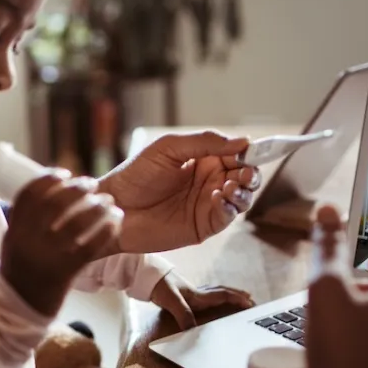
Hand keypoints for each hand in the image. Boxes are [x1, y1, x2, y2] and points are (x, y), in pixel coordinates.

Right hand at [0, 173, 121, 316]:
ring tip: (109, 203)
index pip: (30, 193)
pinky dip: (106, 230)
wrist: (17, 313)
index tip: (65, 173)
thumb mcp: (15, 243)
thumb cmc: (21, 273)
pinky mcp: (65, 272)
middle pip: (55, 202)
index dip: (49, 178)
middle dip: (76, 188)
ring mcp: (46, 256)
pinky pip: (91, 246)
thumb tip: (52, 194)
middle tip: (92, 185)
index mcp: (15, 229)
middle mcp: (28, 239)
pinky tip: (116, 223)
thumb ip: (29, 221)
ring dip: (97, 208)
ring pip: (76, 223)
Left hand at [98, 131, 257, 252]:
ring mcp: (208, 205)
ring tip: (228, 186)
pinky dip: (229, 208)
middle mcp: (210, 181)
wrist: (115, 207)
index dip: (248, 152)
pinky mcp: (203, 226)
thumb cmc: (136, 175)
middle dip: (251, 173)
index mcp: (204, 160)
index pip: (236, 154)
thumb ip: (205, 142)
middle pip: (245, 177)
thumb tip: (243, 141)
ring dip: (243, 191)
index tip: (252, 150)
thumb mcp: (169, 149)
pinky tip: (217, 198)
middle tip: (244, 173)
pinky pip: (226, 217)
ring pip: (241, 198)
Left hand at [149, 272, 253, 329]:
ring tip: (240, 297)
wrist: (148, 277)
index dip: (237, 299)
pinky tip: (216, 299)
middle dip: (238, 296)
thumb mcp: (171, 301)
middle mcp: (199, 293)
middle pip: (223, 292)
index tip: (250, 302)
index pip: (222, 296)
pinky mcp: (188, 294)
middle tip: (251, 300)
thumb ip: (183, 315)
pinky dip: (218, 296)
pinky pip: (209, 295)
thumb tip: (193, 331)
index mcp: (199, 295)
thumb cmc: (160, 286)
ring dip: (230, 294)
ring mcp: (194, 292)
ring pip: (217, 292)